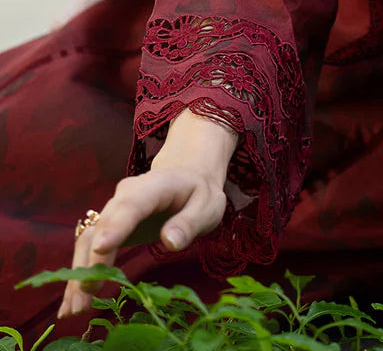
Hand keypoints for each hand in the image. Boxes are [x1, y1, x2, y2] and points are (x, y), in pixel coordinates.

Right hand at [56, 165, 226, 319]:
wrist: (186, 175)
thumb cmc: (198, 194)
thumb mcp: (207, 206)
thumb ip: (190, 223)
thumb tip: (171, 242)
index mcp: (155, 185)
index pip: (133, 204)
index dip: (116, 226)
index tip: (101, 248)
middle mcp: (127, 194)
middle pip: (103, 226)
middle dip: (92, 261)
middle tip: (86, 296)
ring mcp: (114, 209)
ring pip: (89, 238)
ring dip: (80, 272)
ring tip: (74, 309)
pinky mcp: (109, 225)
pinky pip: (89, 247)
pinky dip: (81, 273)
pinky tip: (73, 300)